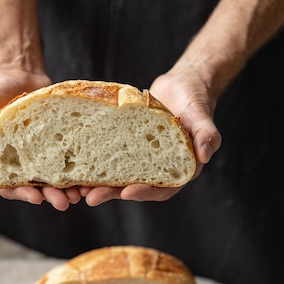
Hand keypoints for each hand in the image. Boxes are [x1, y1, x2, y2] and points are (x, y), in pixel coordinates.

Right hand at [0, 67, 82, 209]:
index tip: (36, 197)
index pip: (7, 185)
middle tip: (63, 202)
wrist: (20, 74)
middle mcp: (20, 163)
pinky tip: (88, 177)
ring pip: (53, 179)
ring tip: (78, 195)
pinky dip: (78, 172)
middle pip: (34, 187)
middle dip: (49, 196)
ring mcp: (41, 156)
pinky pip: (68, 162)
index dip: (20, 194)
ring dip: (66, 189)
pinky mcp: (57, 145)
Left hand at [80, 63, 221, 206]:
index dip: (145, 192)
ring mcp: (143, 161)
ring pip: (120, 177)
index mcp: (180, 169)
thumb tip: (205, 155)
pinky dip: (96, 165)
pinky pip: (112, 160)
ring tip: (78, 189)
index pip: (163, 188)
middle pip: (136, 187)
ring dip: (100, 184)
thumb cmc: (195, 98)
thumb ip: (207, 134)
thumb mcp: (201, 113)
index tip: (126, 192)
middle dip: (113, 193)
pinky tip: (77, 167)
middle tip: (91, 197)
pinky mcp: (128, 150)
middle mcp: (160, 170)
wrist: (182, 85)